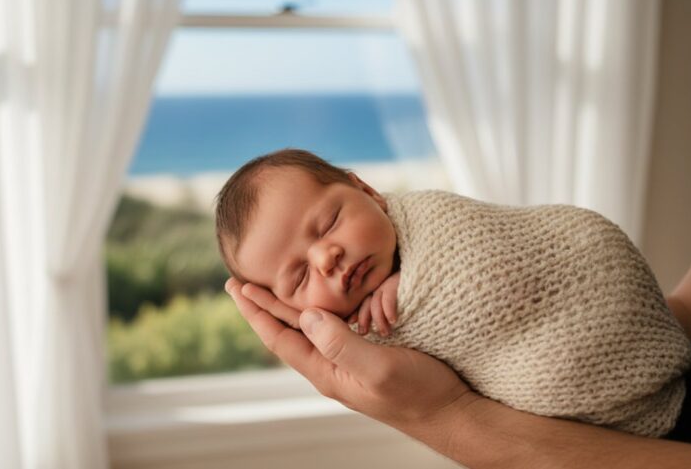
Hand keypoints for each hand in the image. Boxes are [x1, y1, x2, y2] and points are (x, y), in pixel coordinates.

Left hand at [225, 278, 690, 467]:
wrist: (455, 412)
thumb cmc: (420, 394)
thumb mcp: (378, 368)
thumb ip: (340, 343)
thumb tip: (307, 315)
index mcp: (326, 369)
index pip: (279, 336)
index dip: (255, 310)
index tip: (235, 285)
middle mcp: (333, 363)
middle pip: (288, 328)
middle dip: (264, 303)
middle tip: (241, 278)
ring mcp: (351, 358)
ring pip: (310, 325)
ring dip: (288, 303)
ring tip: (272, 283)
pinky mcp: (370, 351)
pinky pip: (335, 324)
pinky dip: (321, 304)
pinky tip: (324, 296)